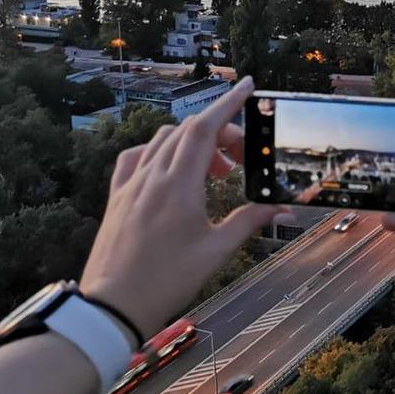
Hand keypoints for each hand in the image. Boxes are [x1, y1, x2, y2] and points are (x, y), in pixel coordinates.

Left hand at [80, 77, 281, 338]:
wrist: (112, 307)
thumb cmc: (166, 282)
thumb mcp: (217, 251)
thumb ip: (250, 220)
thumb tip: (282, 208)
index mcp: (179, 186)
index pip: (205, 128)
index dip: (228, 103)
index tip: (246, 86)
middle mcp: (152, 177)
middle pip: (189, 131)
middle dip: (222, 132)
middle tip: (243, 156)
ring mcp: (131, 184)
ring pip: (164, 140)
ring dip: (194, 143)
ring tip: (216, 171)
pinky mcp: (117, 197)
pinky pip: (137, 156)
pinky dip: (159, 151)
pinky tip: (170, 169)